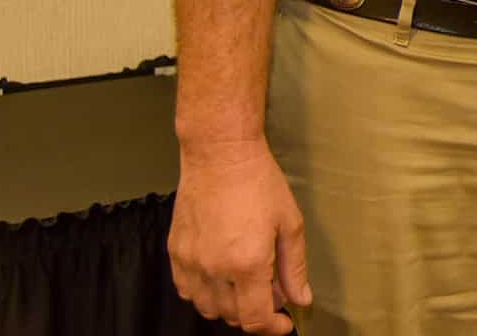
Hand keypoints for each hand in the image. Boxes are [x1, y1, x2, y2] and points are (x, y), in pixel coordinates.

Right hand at [167, 139, 311, 331]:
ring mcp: (191, 263)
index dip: (272, 328)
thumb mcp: (290, 224)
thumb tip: (301, 298)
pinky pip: (187, 290)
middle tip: (272, 292)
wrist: (220, 156)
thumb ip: (294, 267)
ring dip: (230, 305)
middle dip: (256, 312)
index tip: (284, 322)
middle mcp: (215, 269)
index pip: (254, 319)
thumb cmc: (259, 183)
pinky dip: (205, 293)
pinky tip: (222, 276)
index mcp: (247, 264)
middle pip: (232, 316)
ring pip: (207, 308)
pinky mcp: (175, 253)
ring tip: (248, 282)